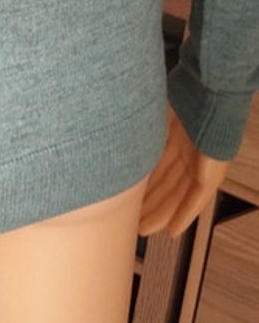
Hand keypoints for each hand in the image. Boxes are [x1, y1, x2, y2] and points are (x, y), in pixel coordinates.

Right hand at [138, 102, 231, 238]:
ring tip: (144, 229)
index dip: (145, 183)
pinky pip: (196, 199)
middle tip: (132, 219)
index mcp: (176, 136)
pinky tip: (173, 230)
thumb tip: (110, 126)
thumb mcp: (153, 113)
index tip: (129, 195)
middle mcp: (189, 153)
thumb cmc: (183, 95)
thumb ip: (139, 126)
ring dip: (162, 214)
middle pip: (167, 185)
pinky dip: (184, 214)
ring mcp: (201, 164)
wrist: (210, 91)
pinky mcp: (212, 174)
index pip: (158, 167)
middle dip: (149, 204)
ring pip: (178, 196)